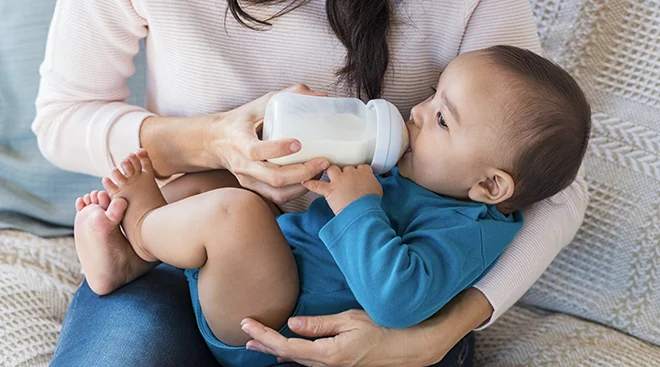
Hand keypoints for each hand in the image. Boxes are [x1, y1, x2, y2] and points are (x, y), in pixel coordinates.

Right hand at [208, 84, 329, 203]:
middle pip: (274, 177)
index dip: (278, 149)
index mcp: (239, 140)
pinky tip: (309, 180)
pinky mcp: (253, 187)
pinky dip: (296, 191)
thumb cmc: (241, 120)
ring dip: (303, 185)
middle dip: (302, 172)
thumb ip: (289, 95)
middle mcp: (242, 164)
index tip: (299, 143)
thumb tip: (321, 95)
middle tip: (323, 162)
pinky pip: (277, 196)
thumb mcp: (260, 103)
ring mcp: (247, 179)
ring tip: (320, 172)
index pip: (256, 150)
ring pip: (277, 192)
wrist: (216, 141)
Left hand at [241, 310, 426, 366]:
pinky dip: (293, 354)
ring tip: (257, 344)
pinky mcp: (340, 366)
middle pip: (287, 357)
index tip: (247, 325)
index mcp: (329, 354)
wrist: (410, 347)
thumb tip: (293, 323)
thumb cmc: (384, 329)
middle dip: (264, 345)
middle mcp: (328, 366)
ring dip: (275, 351)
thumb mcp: (351, 320)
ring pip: (297, 361)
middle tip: (243, 335)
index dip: (264, 336)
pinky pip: (310, 362)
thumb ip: (320, 324)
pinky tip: (286, 351)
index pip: (287, 346)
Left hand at [302, 165, 382, 213]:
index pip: (360, 166)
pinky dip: (310, 184)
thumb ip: (372, 183)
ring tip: (329, 175)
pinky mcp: (330, 190)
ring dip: (330, 172)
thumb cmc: (371, 203)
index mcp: (364, 172)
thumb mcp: (378, 190)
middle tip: (344, 178)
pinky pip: (316, 185)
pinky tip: (305, 182)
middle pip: (345, 167)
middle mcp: (350, 173)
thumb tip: (370, 185)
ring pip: (331, 169)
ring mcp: (339, 180)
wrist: (363, 211)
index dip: (358, 171)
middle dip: (344, 172)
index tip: (357, 175)